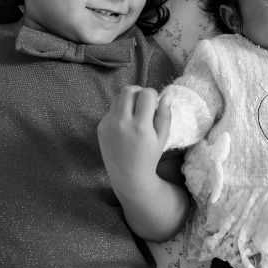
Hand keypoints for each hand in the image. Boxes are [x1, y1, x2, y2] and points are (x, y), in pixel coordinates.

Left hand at [97, 86, 172, 202]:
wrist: (128, 177)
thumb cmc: (149, 157)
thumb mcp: (162, 138)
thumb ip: (165, 114)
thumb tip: (167, 94)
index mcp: (141, 126)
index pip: (146, 94)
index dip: (153, 95)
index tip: (154, 104)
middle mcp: (122, 123)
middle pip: (129, 90)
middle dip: (139, 92)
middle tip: (144, 103)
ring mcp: (109, 124)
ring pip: (118, 97)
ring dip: (128, 99)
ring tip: (134, 112)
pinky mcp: (101, 127)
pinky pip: (111, 109)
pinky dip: (120, 111)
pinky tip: (125, 124)